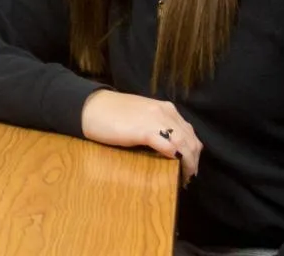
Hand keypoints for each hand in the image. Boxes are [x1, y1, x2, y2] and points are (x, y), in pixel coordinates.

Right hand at [80, 89, 201, 184]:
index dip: (193, 152)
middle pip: (191, 141)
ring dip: (187, 164)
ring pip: (184, 145)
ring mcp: (156, 121)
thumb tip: (171, 147)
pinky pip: (169, 147)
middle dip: (193, 161)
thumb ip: (158, 126)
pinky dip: (176, 160)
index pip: (190, 133)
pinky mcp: (145, 131)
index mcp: (166, 109)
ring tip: (183, 177)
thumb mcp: (142, 117)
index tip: (189, 166)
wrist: (90, 107)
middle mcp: (166, 112)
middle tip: (188, 177)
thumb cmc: (112, 114)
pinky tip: (174, 169)